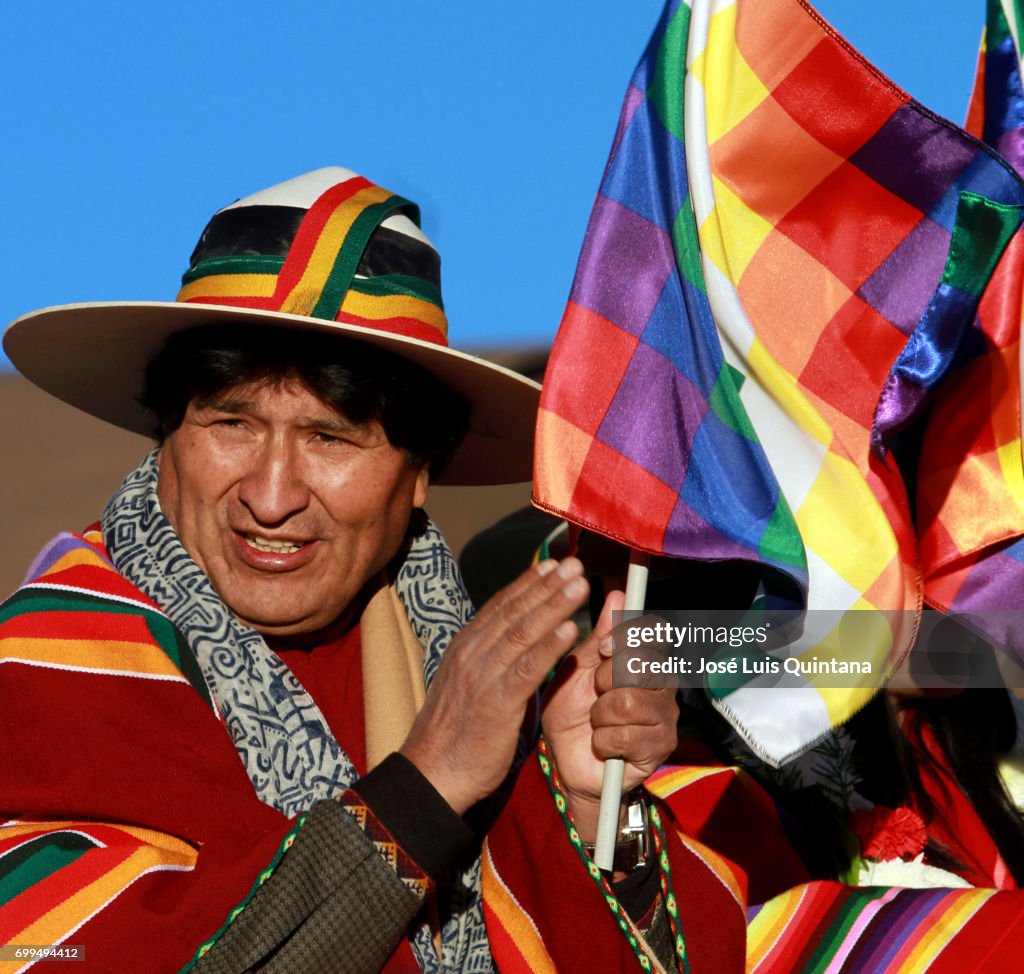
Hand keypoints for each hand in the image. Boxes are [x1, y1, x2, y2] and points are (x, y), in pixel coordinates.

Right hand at [400, 558, 588, 814]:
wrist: (432, 773)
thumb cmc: (454, 733)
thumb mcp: (467, 685)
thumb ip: (489, 660)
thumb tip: (512, 642)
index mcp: (466, 647)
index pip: (501, 606)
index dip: (529, 583)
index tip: (553, 565)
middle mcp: (473, 654)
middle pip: (515, 611)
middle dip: (547, 585)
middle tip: (574, 564)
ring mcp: (483, 676)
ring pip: (524, 632)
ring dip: (555, 606)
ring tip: (580, 586)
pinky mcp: (496, 703)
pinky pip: (527, 669)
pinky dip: (549, 647)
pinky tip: (570, 631)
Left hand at [541, 592, 678, 841]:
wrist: (567, 765)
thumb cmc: (571, 714)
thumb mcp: (576, 670)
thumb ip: (598, 637)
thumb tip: (618, 593)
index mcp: (643, 659)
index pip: (654, 632)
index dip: (628, 637)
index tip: (604, 648)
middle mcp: (662, 683)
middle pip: (642, 665)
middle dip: (606, 680)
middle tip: (596, 693)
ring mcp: (665, 716)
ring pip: (630, 701)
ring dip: (601, 714)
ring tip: (596, 722)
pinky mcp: (661, 747)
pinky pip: (627, 734)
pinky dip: (604, 740)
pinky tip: (603, 745)